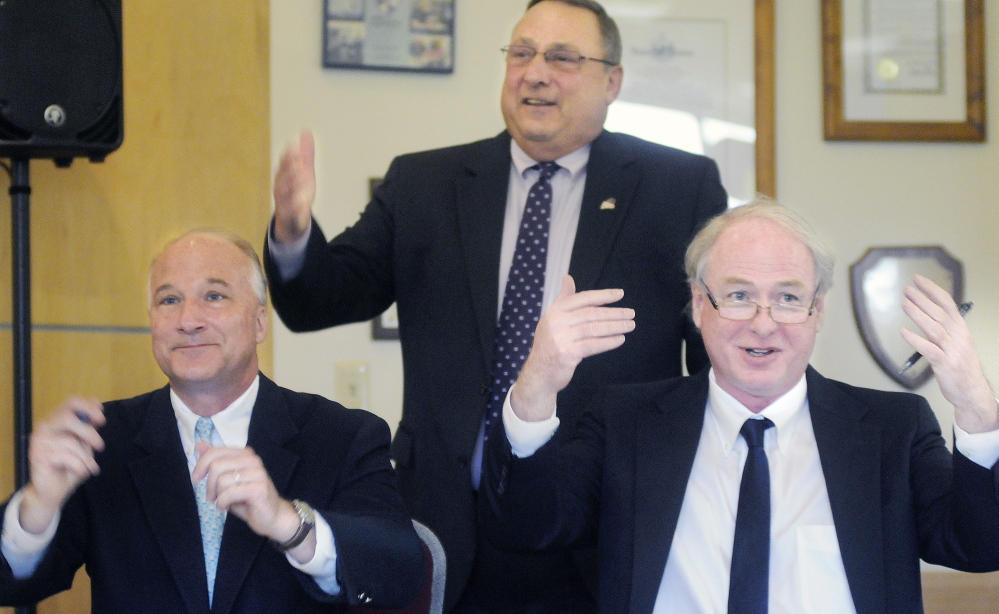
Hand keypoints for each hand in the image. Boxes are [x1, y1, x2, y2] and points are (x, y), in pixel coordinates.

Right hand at [21, 397, 105, 533]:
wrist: (52, 491)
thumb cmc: (69, 466)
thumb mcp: (83, 444)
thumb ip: (87, 426)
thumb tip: (95, 402)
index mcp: (56, 419)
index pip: (71, 402)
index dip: (88, 407)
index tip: (101, 419)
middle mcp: (44, 426)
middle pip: (68, 418)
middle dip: (88, 433)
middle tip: (100, 446)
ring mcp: (39, 441)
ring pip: (70, 442)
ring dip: (86, 458)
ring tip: (90, 467)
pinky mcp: (38, 456)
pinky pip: (66, 457)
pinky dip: (80, 466)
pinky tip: (80, 472)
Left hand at [191, 443, 313, 558]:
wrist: (273, 517)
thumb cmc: (248, 499)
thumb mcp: (228, 478)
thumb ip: (215, 461)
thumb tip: (199, 444)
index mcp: (245, 453)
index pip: (215, 451)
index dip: (200, 465)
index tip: (196, 479)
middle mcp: (253, 459)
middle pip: (216, 465)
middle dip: (209, 485)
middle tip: (211, 497)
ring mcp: (257, 473)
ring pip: (221, 481)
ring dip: (217, 496)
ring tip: (223, 502)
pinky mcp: (258, 488)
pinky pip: (229, 493)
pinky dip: (223, 503)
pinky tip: (227, 506)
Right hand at [272, 128, 316, 243]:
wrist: (292, 221)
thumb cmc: (297, 192)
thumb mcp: (304, 172)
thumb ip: (305, 153)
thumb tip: (306, 130)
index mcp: (285, 176)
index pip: (285, 164)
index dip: (288, 155)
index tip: (293, 145)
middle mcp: (281, 188)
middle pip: (283, 177)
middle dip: (290, 168)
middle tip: (298, 158)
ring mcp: (284, 203)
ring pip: (285, 194)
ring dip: (293, 186)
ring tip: (302, 177)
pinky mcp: (290, 217)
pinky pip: (292, 214)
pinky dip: (296, 209)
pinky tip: (304, 204)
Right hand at [511, 275, 634, 421]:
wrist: (539, 372)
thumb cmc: (549, 344)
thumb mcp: (553, 319)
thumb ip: (563, 299)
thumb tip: (568, 278)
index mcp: (554, 311)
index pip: (583, 299)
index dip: (603, 296)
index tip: (620, 294)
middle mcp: (556, 322)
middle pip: (591, 314)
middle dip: (614, 313)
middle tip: (631, 313)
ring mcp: (560, 338)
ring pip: (594, 329)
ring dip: (615, 327)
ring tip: (630, 325)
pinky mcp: (567, 353)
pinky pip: (592, 345)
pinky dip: (608, 342)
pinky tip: (620, 339)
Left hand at [901, 274, 996, 432]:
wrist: (973, 392)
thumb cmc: (961, 367)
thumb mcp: (957, 343)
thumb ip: (944, 328)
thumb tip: (927, 312)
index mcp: (961, 329)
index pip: (948, 304)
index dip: (933, 290)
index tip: (918, 279)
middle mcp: (959, 337)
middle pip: (939, 313)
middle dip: (922, 299)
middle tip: (907, 289)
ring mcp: (953, 350)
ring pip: (934, 328)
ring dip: (918, 314)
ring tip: (904, 303)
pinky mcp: (945, 364)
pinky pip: (929, 349)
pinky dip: (916, 340)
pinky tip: (904, 332)